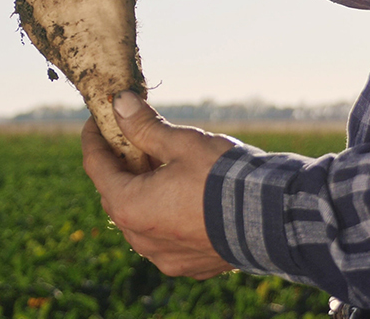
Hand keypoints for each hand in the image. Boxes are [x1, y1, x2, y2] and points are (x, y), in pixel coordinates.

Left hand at [81, 91, 237, 278]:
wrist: (275, 220)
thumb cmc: (225, 177)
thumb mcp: (182, 143)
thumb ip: (144, 126)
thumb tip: (119, 103)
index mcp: (130, 207)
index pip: (96, 166)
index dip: (94, 138)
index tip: (98, 119)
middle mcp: (141, 239)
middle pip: (115, 195)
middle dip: (119, 165)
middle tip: (131, 138)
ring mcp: (164, 257)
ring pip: (138, 220)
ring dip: (141, 192)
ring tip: (160, 166)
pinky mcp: (188, 265)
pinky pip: (163, 239)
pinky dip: (164, 216)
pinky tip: (182, 196)